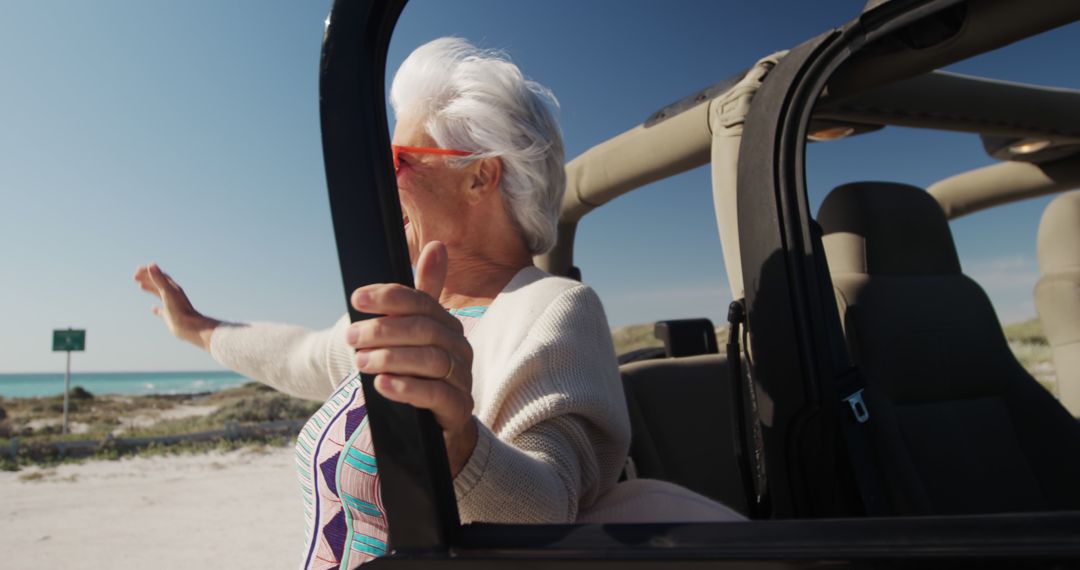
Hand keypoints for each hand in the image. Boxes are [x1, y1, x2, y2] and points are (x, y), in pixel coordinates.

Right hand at [133, 263, 219, 349]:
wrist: (190, 327)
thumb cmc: (179, 309)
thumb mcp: (167, 292)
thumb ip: (159, 279)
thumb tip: (151, 264)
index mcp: (173, 288)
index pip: (160, 275)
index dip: (149, 272)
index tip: (137, 270)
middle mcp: (173, 295)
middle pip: (159, 283)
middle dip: (147, 278)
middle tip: (134, 276)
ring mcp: (172, 306)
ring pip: (160, 294)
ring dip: (150, 289)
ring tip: (140, 285)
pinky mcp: (170, 317)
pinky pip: (162, 311)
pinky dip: (156, 309)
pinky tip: (152, 309)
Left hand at [344, 241, 477, 476]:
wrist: (435, 430)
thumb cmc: (419, 376)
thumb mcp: (416, 335)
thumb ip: (423, 295)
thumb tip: (437, 246)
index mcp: (448, 327)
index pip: (423, 303)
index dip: (390, 297)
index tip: (356, 299)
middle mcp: (460, 350)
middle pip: (426, 330)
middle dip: (385, 330)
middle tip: (352, 337)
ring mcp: (462, 380)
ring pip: (431, 361)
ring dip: (391, 357)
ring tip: (360, 362)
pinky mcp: (457, 410)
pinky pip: (437, 395)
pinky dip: (407, 388)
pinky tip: (382, 385)